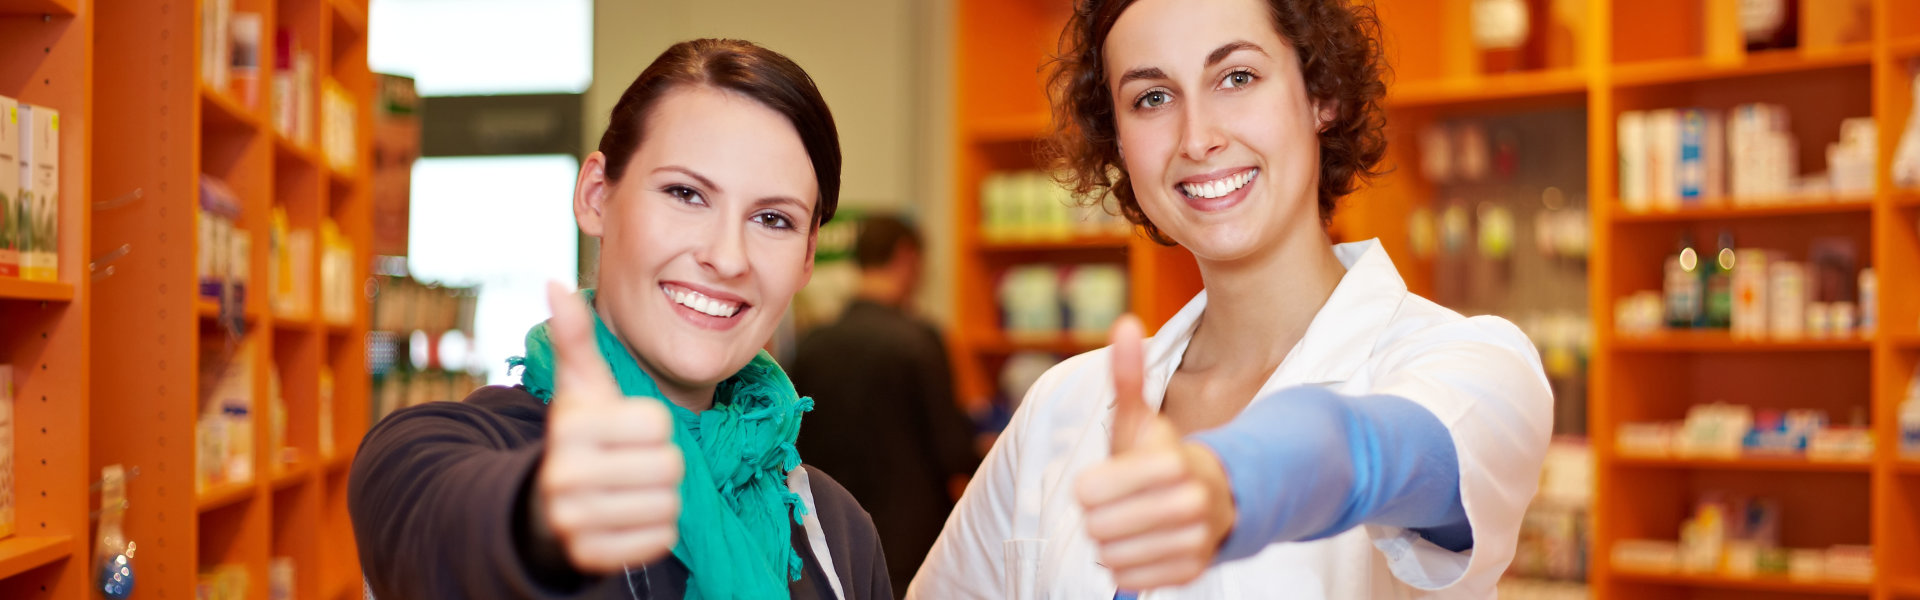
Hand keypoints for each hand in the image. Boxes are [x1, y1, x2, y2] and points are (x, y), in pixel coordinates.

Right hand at [537, 282, 683, 573]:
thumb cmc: (579, 437)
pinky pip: (661, 539)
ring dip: (659, 496)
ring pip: (668, 504)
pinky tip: (628, 516)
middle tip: (630, 463)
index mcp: (570, 427)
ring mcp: (576, 521)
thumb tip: (554, 282)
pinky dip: (655, 529)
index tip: (625, 430)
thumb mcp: (580, 388)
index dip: (652, 425)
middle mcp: (566, 476)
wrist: (545, 507)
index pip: (658, 424)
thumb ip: (576, 338)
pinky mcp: (592, 557)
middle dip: (659, 463)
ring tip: (629, 488)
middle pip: (669, 466)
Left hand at [1074, 316, 1235, 590]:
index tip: (1105, 480)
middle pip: (1097, 527)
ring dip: (1110, 542)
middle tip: (1119, 503)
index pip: (1091, 492)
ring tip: (1131, 523)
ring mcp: (1195, 541)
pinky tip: (1143, 544)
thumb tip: (1125, 322)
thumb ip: (1129, 375)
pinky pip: (1128, 579)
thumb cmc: (1160, 457)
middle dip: (1099, 515)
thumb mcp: (1141, 420)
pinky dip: (1125, 566)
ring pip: (1109, 556)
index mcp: (1174, 462)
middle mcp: (1192, 503)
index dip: (1090, 488)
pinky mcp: (1192, 572)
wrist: (1213, 497)